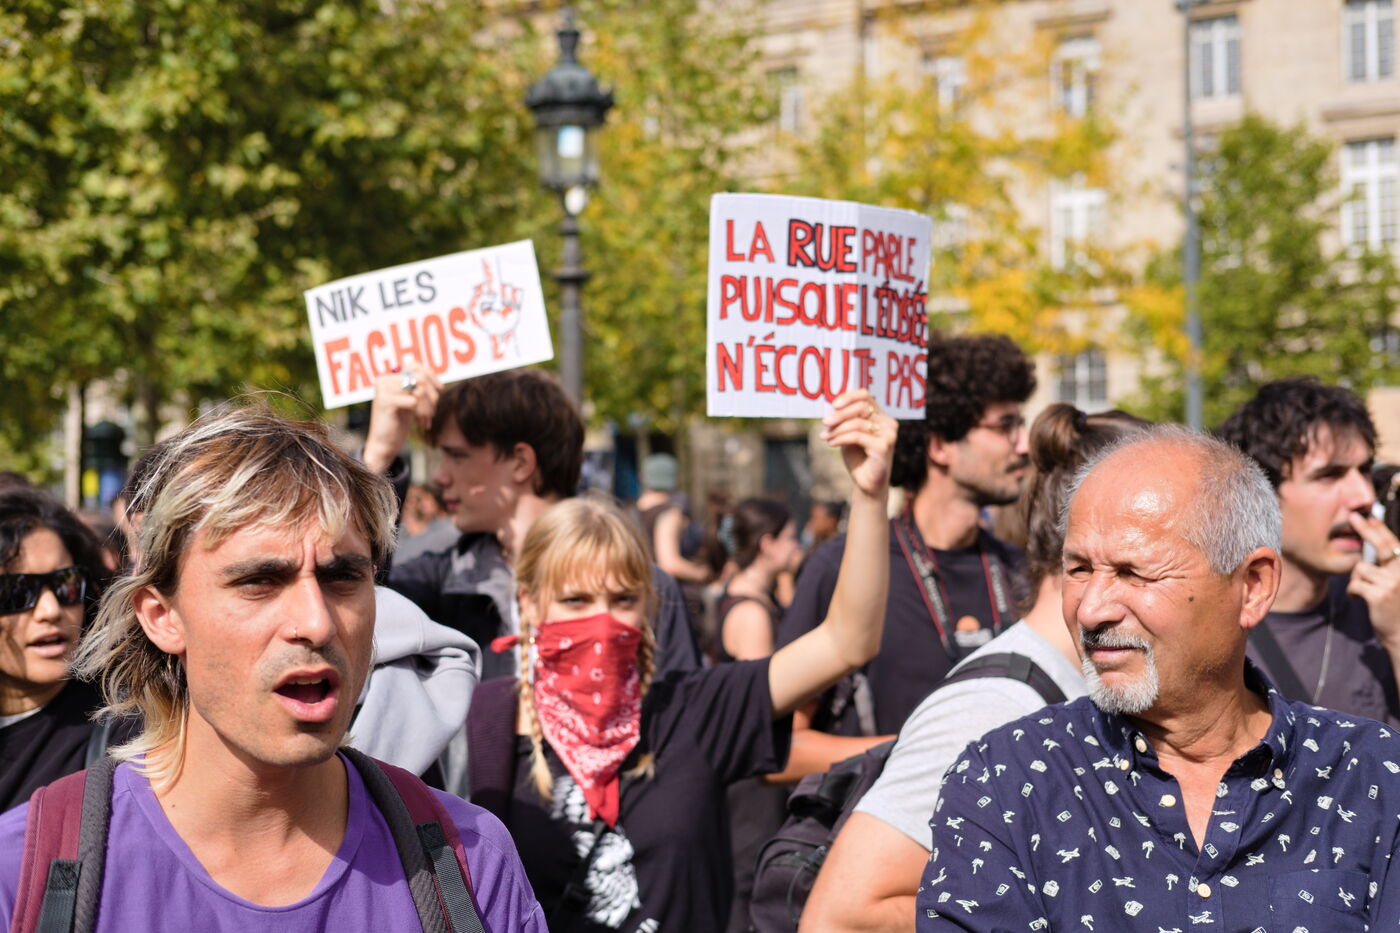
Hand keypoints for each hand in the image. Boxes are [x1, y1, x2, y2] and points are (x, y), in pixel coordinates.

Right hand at [362, 360, 442, 474]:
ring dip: (428, 407)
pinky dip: (422, 413)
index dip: (431, 375)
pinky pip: (414, 401)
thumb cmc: (398, 422)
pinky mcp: (385, 402)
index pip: (415, 365)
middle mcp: (384, 380)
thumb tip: (433, 377)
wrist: (384, 444)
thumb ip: (416, 386)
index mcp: (388, 377)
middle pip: (420, 378)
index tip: (440, 389)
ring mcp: (383, 390)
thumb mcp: (409, 400)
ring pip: (419, 390)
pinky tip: (421, 423)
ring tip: (427, 419)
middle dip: (432, 395)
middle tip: (433, 412)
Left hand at [819, 389, 895, 498]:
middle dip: (840, 414)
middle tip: (825, 422)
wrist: (866, 484)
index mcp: (880, 416)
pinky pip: (858, 436)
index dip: (849, 396)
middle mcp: (888, 422)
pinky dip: (841, 438)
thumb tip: (829, 406)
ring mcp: (889, 434)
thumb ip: (844, 420)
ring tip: (825, 436)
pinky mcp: (884, 446)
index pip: (866, 396)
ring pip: (858, 423)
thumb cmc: (858, 457)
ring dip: (838, 429)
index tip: (833, 404)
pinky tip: (831, 443)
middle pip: (862, 407)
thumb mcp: (848, 434)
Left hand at [1346, 512, 1399, 649]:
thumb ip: (1388, 566)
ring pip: (1360, 569)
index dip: (1380, 529)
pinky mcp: (1379, 594)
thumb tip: (1374, 543)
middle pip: (1381, 546)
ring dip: (1356, 580)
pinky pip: (1354, 584)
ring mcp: (1392, 583)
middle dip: (1366, 529)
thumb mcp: (1395, 583)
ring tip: (1363, 592)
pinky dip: (1352, 591)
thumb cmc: (1396, 607)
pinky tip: (1358, 599)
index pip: (1394, 544)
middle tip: (1352, 517)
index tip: (1369, 516)